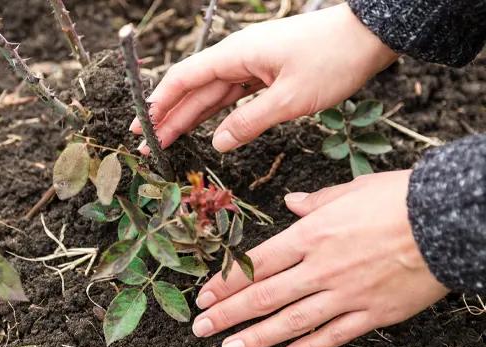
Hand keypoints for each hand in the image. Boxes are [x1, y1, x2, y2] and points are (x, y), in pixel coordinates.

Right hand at [131, 3, 397, 152]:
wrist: (370, 37)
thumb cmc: (333, 61)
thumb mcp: (290, 99)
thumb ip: (249, 122)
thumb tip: (218, 143)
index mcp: (236, 54)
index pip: (185, 78)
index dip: (160, 102)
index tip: (141, 125)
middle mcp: (238, 57)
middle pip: (194, 89)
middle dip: (169, 117)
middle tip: (149, 144)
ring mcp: (252, 64)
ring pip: (212, 95)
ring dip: (190, 118)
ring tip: (168, 141)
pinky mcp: (267, 73)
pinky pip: (234, 96)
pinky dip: (219, 114)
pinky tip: (208, 130)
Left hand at [192, 170, 448, 346]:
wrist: (446, 220)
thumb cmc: (397, 199)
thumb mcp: (350, 190)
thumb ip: (315, 202)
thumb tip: (290, 202)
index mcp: (311, 236)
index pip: (256, 264)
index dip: (226, 283)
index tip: (204, 296)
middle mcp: (321, 269)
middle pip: (264, 296)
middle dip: (228, 315)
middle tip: (201, 329)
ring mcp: (345, 295)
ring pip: (291, 322)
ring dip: (255, 337)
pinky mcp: (372, 313)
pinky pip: (334, 335)